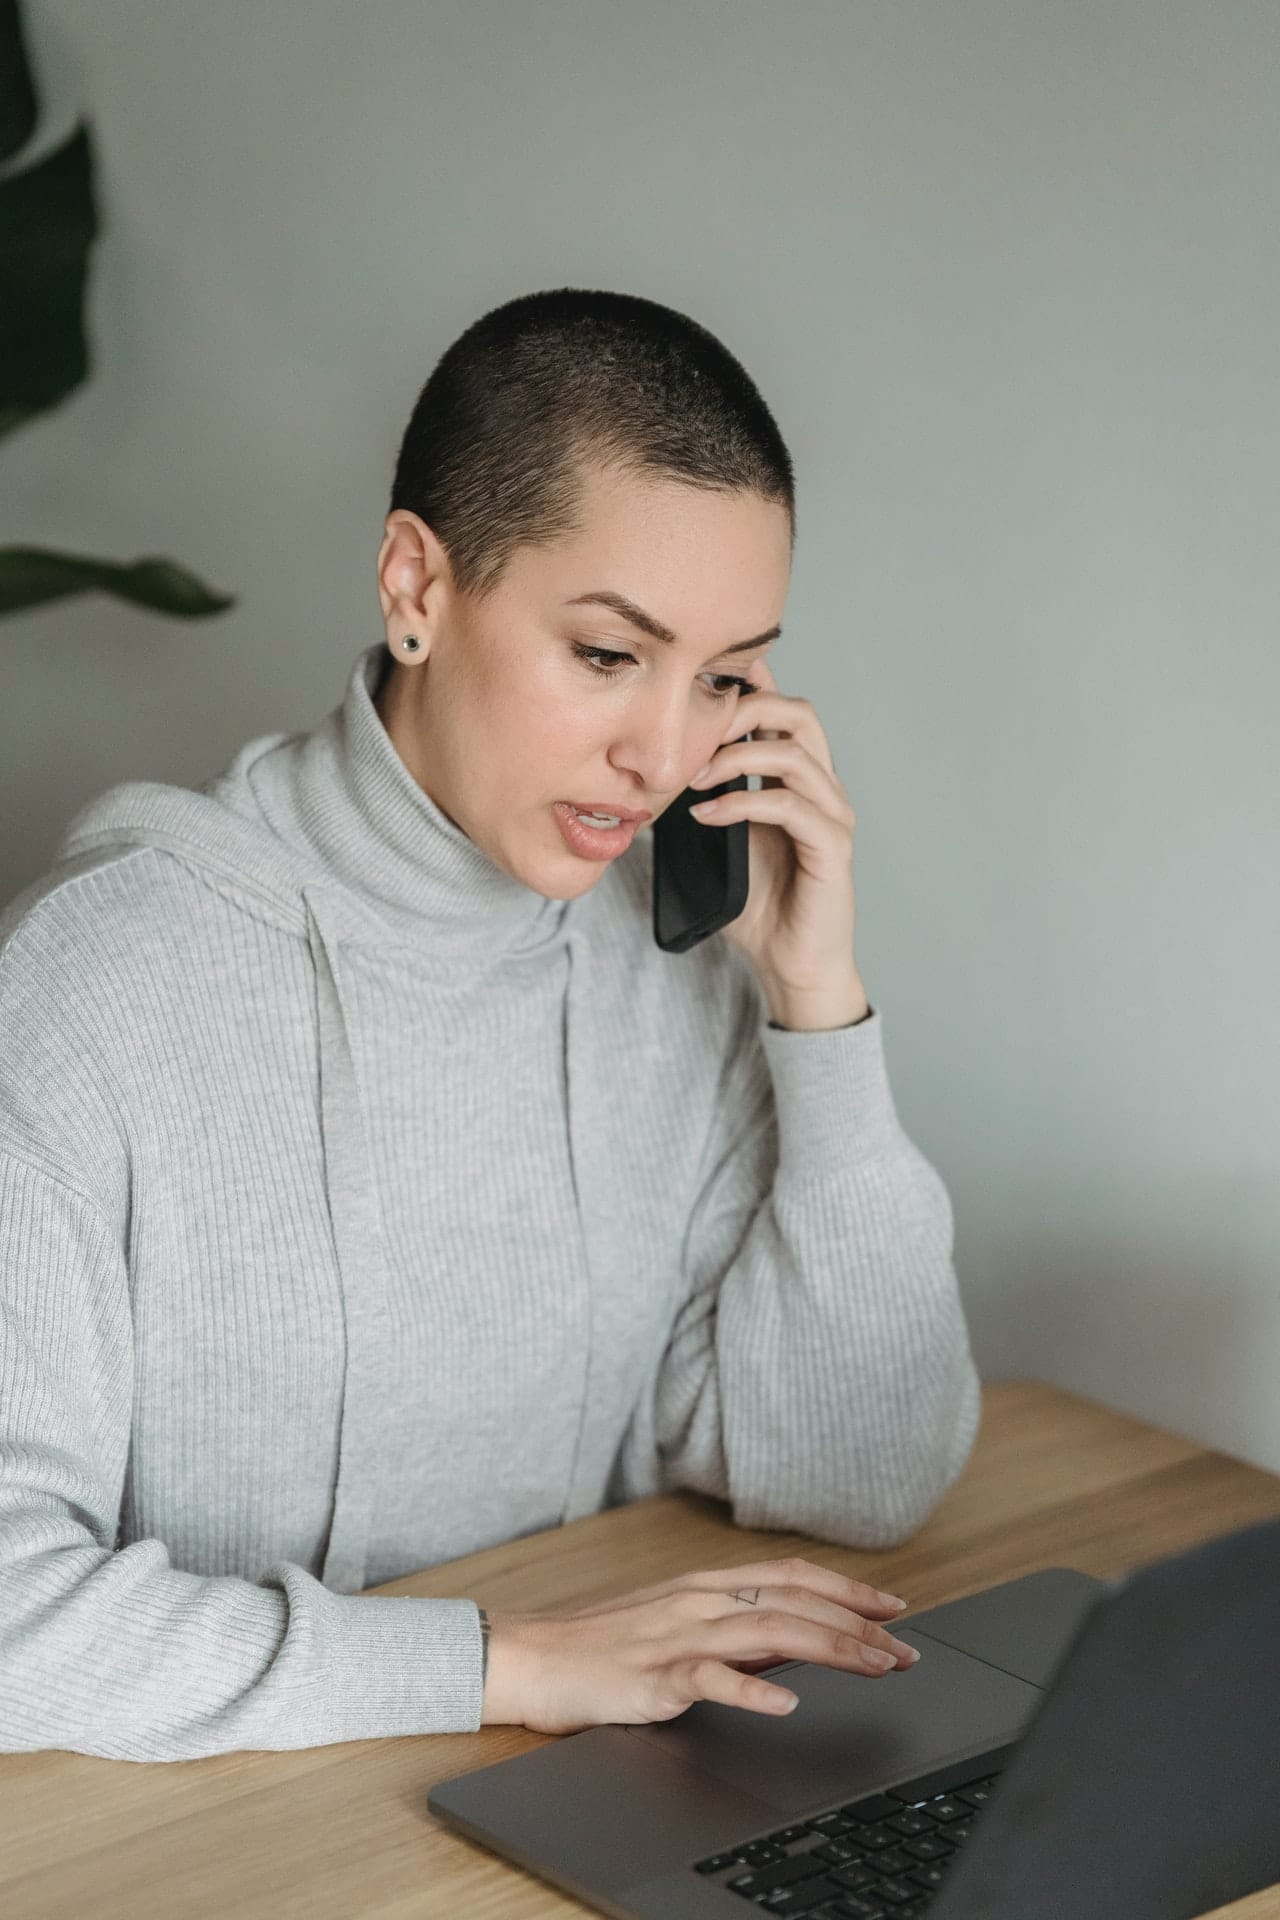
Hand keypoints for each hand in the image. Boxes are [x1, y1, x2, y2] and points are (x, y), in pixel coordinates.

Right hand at [479, 1555, 919, 1733]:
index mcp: (705, 1585)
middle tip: (907, 1649)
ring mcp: (676, 1635)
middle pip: (794, 1602)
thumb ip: (733, 1628)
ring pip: (768, 1631)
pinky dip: (752, 1689)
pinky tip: (785, 1702)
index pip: (793, 1576)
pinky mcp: (652, 1675)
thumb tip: (794, 1637)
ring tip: (875, 1666)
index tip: (894, 1607)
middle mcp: (698, 1601)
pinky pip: (710, 1679)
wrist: (529, 1655)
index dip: (848, 1589)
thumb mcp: (675, 1624)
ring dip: (830, 1648)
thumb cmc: (600, 1643)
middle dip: (859, 1624)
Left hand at [687, 657, 860, 1003]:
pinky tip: (707, 815)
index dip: (749, 684)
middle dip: (744, 710)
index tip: (699, 678)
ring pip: (795, 754)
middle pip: (800, 714)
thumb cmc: (759, 904)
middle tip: (693, 729)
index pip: (782, 711)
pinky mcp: (833, 848)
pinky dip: (744, 803)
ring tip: (692, 778)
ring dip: (736, 757)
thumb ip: (706, 798)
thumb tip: (655, 767)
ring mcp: (833, 815)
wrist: (790, 962)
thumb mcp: (721, 838)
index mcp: (799, 778)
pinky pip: (792, 808)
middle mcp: (823, 787)